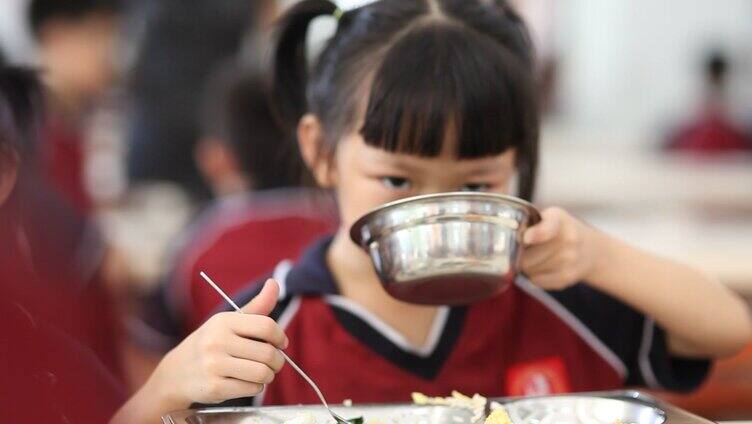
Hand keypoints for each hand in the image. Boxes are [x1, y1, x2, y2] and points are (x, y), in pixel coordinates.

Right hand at [151, 279, 288, 404]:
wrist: (176, 373)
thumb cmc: (210, 343)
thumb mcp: (229, 322)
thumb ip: (256, 306)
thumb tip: (274, 282)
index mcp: (224, 322)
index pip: (266, 326)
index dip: (280, 336)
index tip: (281, 343)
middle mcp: (217, 341)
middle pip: (268, 353)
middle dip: (278, 361)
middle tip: (274, 363)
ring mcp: (214, 365)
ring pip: (262, 373)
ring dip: (269, 375)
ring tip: (262, 373)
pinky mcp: (214, 388)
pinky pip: (252, 388)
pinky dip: (256, 387)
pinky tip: (247, 382)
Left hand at [520, 207, 602, 289]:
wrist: (590, 249)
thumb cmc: (559, 231)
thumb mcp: (549, 217)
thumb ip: (529, 223)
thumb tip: (511, 240)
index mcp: (559, 218)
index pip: (548, 228)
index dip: (536, 234)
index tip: (526, 238)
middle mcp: (568, 238)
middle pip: (526, 256)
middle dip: (520, 254)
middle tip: (528, 249)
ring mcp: (569, 260)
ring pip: (529, 270)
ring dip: (527, 266)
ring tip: (538, 257)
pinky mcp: (567, 277)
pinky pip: (536, 281)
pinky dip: (535, 277)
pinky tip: (545, 267)